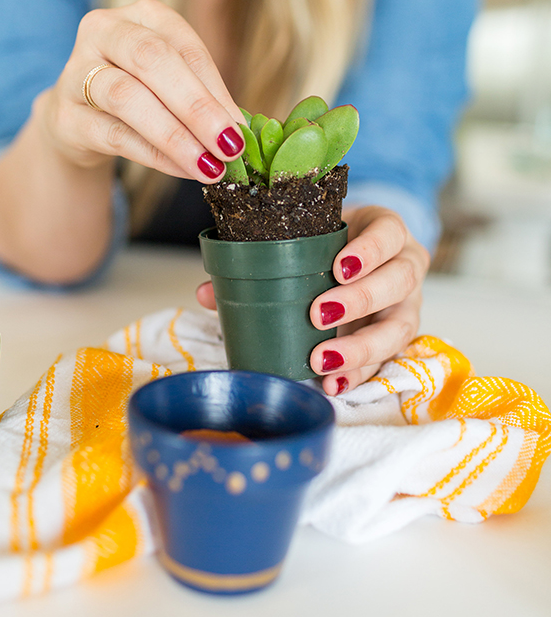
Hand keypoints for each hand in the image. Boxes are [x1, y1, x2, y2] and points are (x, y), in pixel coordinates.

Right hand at [38, 0, 244, 179]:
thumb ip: (204, 99)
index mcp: (143, 15)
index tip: (240, 127)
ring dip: (174, 135)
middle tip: (229, 144)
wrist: (77, 120)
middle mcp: (104, 31)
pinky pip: (113, 134)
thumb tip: (240, 130)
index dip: (215, 89)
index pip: (184, 47)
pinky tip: (182, 169)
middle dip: (196, 106)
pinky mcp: (64, 115)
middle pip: (152, 61)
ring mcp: (76, 71)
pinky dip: (154, 155)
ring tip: (207, 165)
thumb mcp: (173, 84)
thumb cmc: (140, 95)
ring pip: (127, 97)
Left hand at [196, 205, 429, 395]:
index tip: (339, 267)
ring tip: (322, 359)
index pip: (388, 233)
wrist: (363, 256)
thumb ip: (264, 255)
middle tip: (318, 314)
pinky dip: (360, 373)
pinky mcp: (399, 335)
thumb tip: (208, 292)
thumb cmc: (332, 243)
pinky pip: (388, 359)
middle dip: (360, 300)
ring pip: (401, 326)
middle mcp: (406, 266)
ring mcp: (408, 303)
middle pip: (398, 282)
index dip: (369, 250)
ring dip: (362, 346)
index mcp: (387, 231)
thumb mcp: (309, 236)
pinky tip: (333, 384)